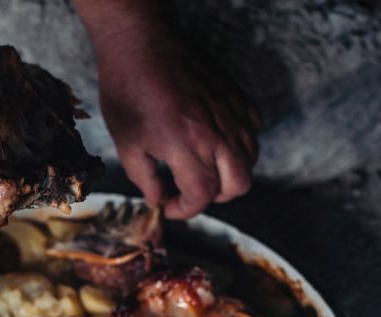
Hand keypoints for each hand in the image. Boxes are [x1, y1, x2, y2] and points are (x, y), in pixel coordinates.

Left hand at [75, 1, 258, 218]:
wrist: (141, 42)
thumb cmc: (128, 90)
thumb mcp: (126, 142)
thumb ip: (144, 178)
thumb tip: (157, 198)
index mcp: (188, 147)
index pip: (203, 195)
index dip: (186, 209)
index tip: (171, 206)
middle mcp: (217, 134)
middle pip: (238, 185)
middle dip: (216, 196)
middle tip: (191, 191)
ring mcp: (231, 113)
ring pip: (250, 159)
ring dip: (231, 172)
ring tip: (205, 167)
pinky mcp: (235, 95)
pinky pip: (254, 128)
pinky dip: (242, 143)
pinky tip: (219, 141)